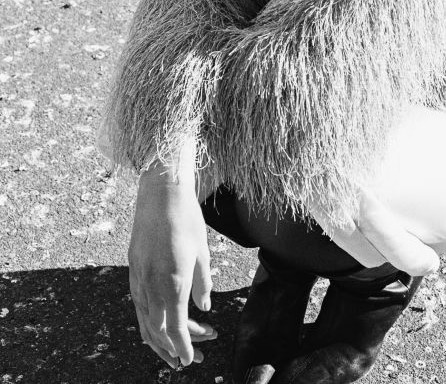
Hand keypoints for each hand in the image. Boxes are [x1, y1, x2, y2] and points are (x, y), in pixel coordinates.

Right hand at [129, 172, 216, 368]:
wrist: (160, 193)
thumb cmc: (186, 219)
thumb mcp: (202, 252)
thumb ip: (202, 284)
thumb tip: (203, 307)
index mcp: (172, 283)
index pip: (176, 329)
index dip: (185, 348)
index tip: (193, 360)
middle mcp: (151, 285)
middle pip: (159, 331)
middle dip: (175, 349)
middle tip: (194, 356)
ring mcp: (138, 278)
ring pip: (144, 321)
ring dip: (159, 340)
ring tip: (173, 352)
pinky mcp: (133, 269)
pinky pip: (138, 305)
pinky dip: (147, 322)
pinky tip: (158, 325)